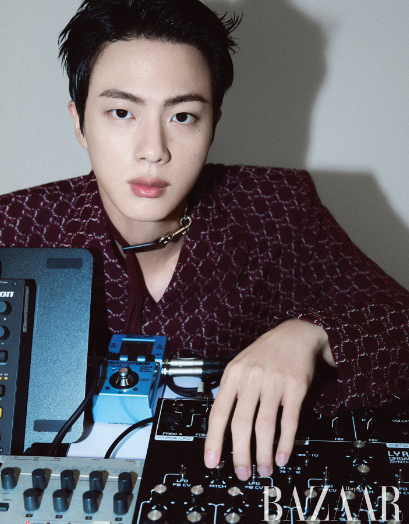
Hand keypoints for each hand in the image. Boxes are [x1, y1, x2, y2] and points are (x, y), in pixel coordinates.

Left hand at [204, 319, 333, 479]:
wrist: (296, 334)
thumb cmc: (265, 353)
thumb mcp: (240, 365)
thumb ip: (230, 391)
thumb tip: (220, 426)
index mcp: (233, 375)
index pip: (218, 412)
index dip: (214, 440)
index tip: (212, 461)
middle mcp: (251, 378)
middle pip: (241, 423)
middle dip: (240, 453)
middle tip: (243, 472)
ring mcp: (274, 383)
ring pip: (265, 425)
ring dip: (263, 453)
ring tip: (264, 469)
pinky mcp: (295, 387)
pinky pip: (289, 420)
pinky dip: (285, 442)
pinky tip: (283, 456)